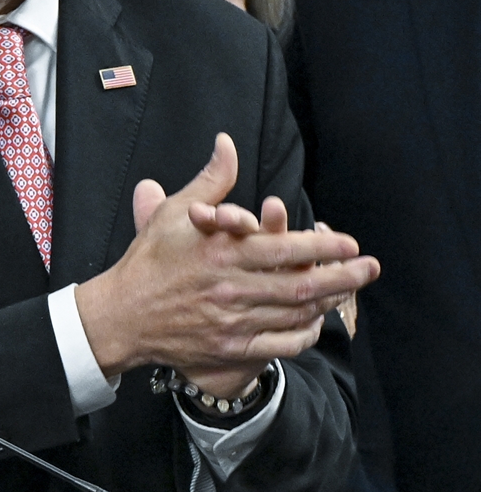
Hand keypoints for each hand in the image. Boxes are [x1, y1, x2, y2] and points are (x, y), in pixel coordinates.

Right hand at [75, 134, 378, 384]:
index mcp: (222, 253)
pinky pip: (279, 345)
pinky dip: (303, 336)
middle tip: (370, 269)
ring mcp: (232, 322)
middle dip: (343, 276)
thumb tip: (227, 143)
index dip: (324, 246)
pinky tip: (314, 324)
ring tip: (348, 292)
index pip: (286, 247)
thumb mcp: (175, 215)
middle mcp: (231, 288)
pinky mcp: (228, 348)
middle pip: (301, 285)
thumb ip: (211, 182)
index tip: (350, 243)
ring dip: (328, 304)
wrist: (121, 315)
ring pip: (295, 315)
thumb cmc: (149, 261)